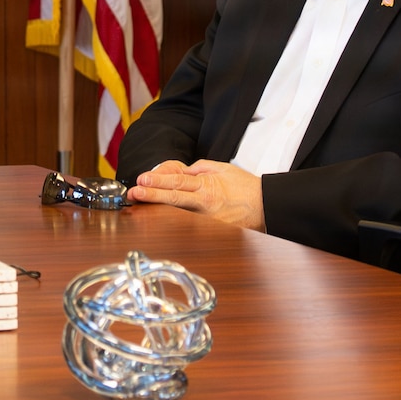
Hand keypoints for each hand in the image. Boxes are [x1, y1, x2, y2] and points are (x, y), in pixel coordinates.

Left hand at [128, 159, 264, 230]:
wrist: (266, 207)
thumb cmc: (245, 187)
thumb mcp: (222, 168)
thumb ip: (199, 168)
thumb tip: (181, 172)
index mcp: (207, 186)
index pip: (178, 182)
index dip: (158, 181)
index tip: (142, 179)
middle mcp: (205, 204)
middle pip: (173, 198)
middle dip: (151, 196)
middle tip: (134, 193)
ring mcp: (207, 221)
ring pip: (177, 215)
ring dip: (158, 211)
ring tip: (139, 207)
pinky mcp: (211, 232)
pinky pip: (189, 226)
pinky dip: (174, 223)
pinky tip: (160, 222)